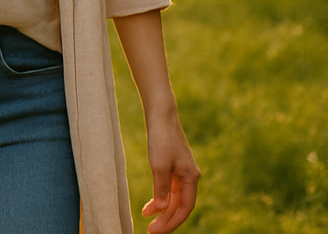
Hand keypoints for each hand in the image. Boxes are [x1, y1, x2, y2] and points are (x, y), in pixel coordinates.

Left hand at [139, 108, 199, 232]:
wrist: (161, 116)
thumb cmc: (161, 139)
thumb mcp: (159, 165)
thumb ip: (162, 188)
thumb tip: (163, 209)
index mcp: (191, 178)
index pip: (185, 208)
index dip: (172, 221)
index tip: (157, 231)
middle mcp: (190, 177)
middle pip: (180, 205)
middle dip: (167, 219)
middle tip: (151, 231)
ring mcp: (183, 172)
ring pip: (174, 198)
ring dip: (162, 210)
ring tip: (147, 220)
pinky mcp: (174, 167)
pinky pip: (169, 189)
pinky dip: (160, 198)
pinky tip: (150, 205)